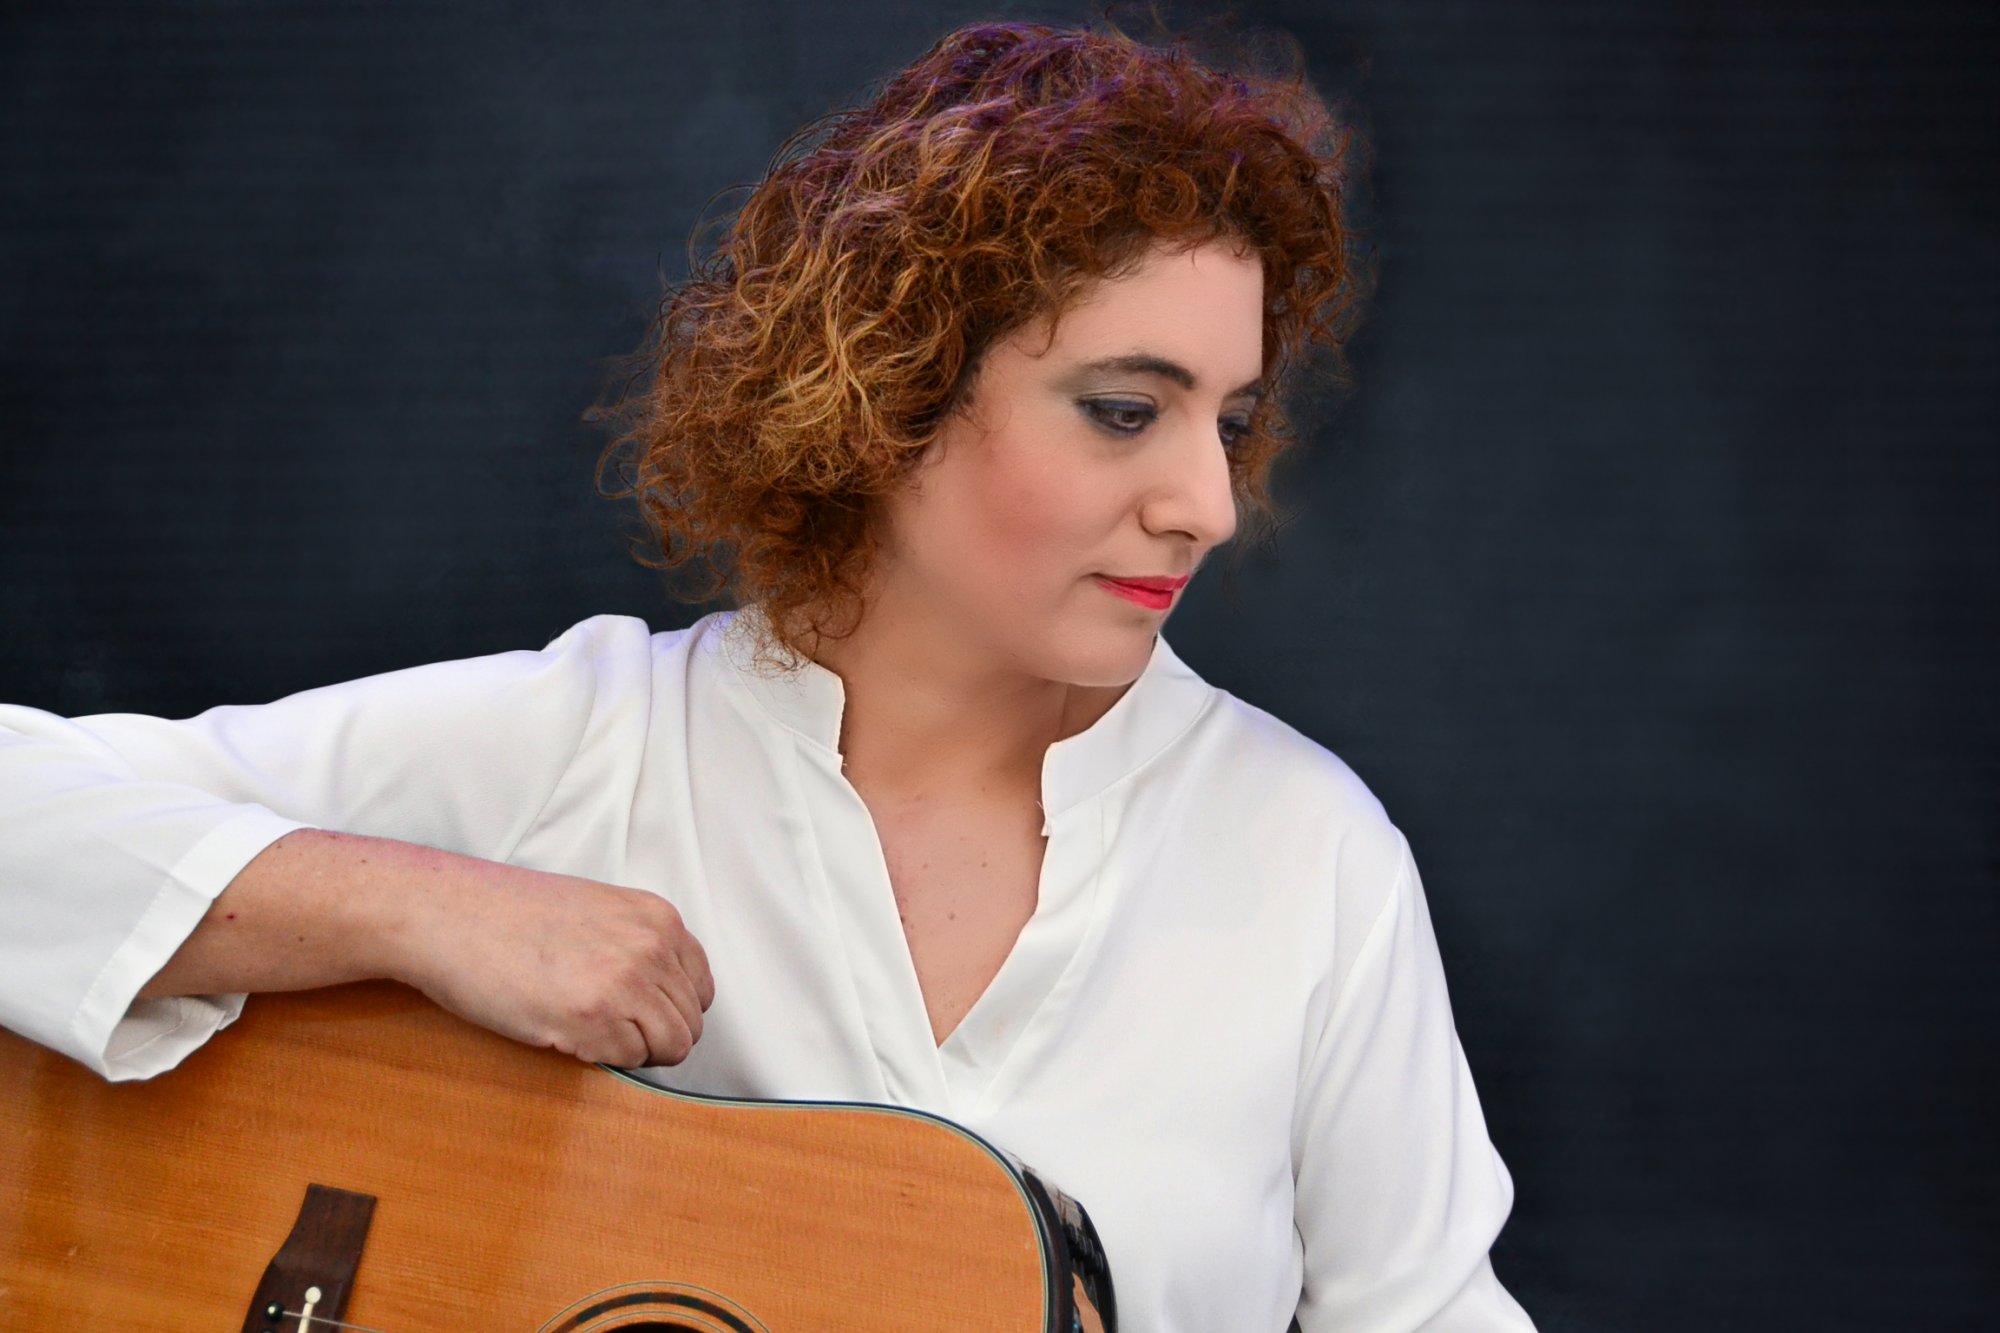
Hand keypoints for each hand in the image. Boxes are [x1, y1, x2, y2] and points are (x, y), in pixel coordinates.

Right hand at [395, 860, 714, 1068]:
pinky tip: (564, 1032)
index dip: (670, 1011)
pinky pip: (627, 1060)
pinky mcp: (593, 1017)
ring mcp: (626, 982)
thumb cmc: (509, 916)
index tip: (637, 1016)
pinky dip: (600, 1057)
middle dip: (652, 1037)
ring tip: (588, 1032)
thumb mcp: (598, 912)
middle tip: (604, 1030)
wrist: (449, 915)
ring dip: (632, 1051)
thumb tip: (664, 997)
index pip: (701, 988)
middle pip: (690, 1023)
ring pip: (670, 1047)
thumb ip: (638, 945)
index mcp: (658, 918)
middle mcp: (652, 947)